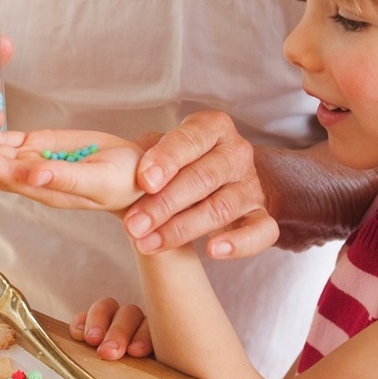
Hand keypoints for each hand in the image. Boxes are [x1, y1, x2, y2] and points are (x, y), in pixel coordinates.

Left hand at [0, 122, 145, 211]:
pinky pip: (4, 141)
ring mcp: (30, 163)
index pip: (0, 174)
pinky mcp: (36, 148)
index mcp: (41, 188)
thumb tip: (31, 177)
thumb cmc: (123, 181)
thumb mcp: (98, 179)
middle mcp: (28, 179)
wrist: (136, 177)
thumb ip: (64, 178)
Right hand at [70, 299, 152, 359]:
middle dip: (118, 332)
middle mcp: (137, 324)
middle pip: (129, 314)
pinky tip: (77, 335)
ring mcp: (113, 321)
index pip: (152, 326)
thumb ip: (156, 377)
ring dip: (98, 322)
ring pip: (108, 307)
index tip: (135, 353)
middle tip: (108, 352)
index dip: (143, 336)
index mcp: (158, 337)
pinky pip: (85, 316)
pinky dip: (81, 323)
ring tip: (91, 341)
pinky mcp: (91, 325)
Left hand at [123, 111, 278, 257]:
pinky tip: (211, 250)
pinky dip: (239, 243)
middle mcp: (236, 153)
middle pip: (203, 178)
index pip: (191, 140)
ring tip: (148, 243)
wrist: (218, 181)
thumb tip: (115, 172)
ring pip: (222, 208)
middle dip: (164, 204)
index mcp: (213, 128)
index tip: (144, 181)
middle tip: (134, 225)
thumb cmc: (181, 164)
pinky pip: (261, 232)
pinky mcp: (262, 216)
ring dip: (182, 229)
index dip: (167, 159)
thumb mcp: (161, 151)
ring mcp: (251, 186)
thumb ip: (142, 156)